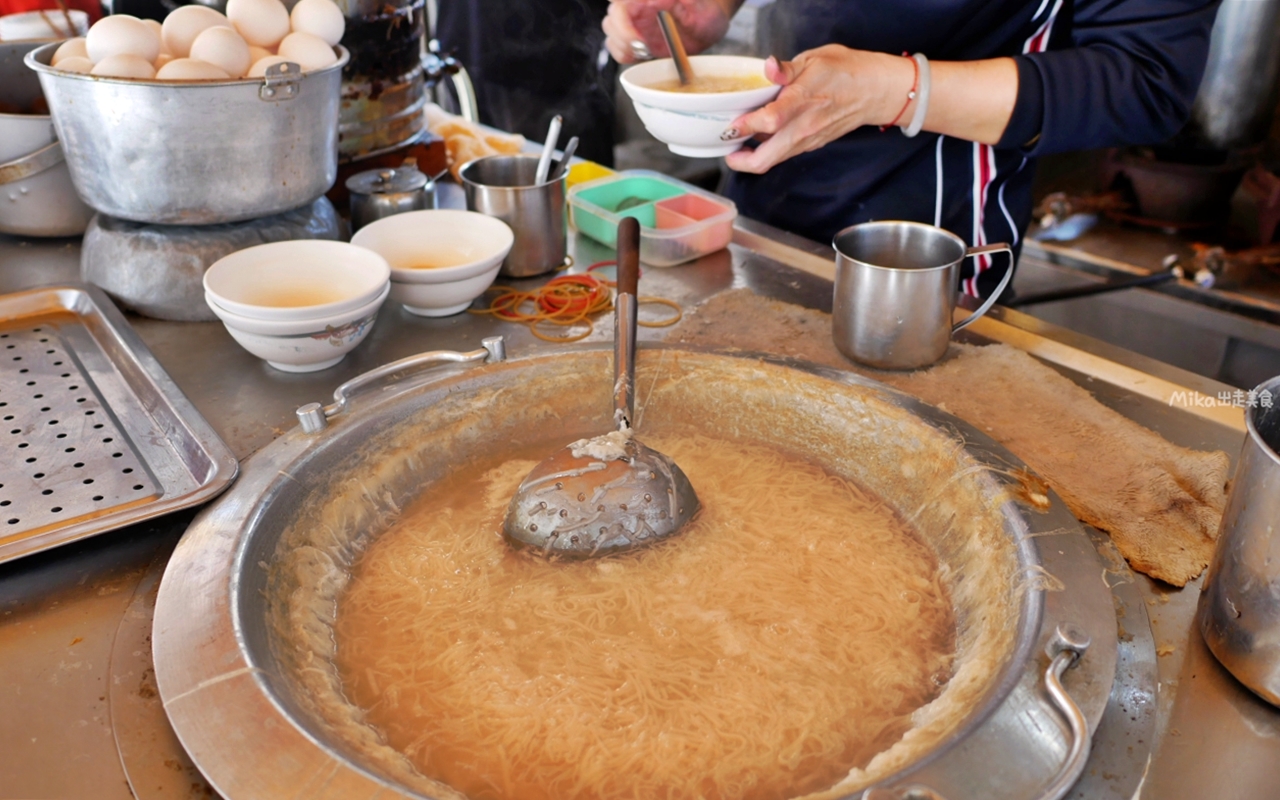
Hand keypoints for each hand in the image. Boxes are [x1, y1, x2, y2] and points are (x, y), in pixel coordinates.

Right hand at [603, 0, 733, 63]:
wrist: (710, 23)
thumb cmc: (706, 9)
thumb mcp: (701, 5)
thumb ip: (686, 1)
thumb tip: (667, 0)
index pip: (620, 0)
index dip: (622, 16)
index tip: (638, 34)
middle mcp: (637, 7)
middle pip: (612, 16)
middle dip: (623, 34)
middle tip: (644, 47)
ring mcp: (634, 23)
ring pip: (611, 31)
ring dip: (622, 45)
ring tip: (644, 52)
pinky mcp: (635, 40)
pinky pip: (616, 47)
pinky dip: (623, 54)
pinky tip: (640, 56)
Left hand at [724, 47, 915, 173]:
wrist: (876, 91)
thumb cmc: (847, 71)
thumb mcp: (815, 59)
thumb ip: (786, 69)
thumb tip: (768, 66)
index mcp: (802, 102)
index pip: (767, 121)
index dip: (744, 125)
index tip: (730, 123)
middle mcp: (803, 128)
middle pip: (765, 160)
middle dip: (740, 160)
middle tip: (726, 149)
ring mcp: (808, 141)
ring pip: (773, 161)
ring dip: (752, 156)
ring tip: (738, 142)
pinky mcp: (811, 145)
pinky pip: (784, 154)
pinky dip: (768, 150)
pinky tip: (761, 136)